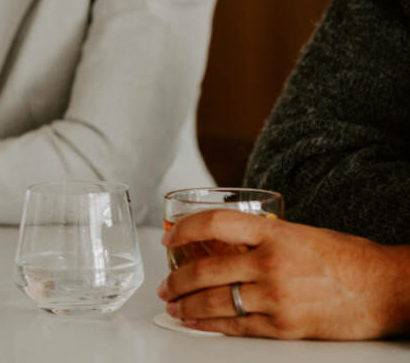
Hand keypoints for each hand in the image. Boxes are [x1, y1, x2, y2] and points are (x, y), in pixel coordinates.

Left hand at [158, 210, 409, 338]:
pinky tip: (196, 322)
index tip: (169, 238)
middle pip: (206, 269)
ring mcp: (277, 296)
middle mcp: (271, 262)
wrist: (385, 288)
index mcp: (274, 232)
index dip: (184, 230)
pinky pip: (236, 326)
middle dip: (177, 279)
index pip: (215, 223)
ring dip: (186, 305)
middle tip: (165, 285)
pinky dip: (210, 324)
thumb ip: (261, 237)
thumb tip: (224, 243)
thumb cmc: (345, 258)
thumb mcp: (299, 233)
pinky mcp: (284, 326)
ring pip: (215, 301)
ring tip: (174, 305)